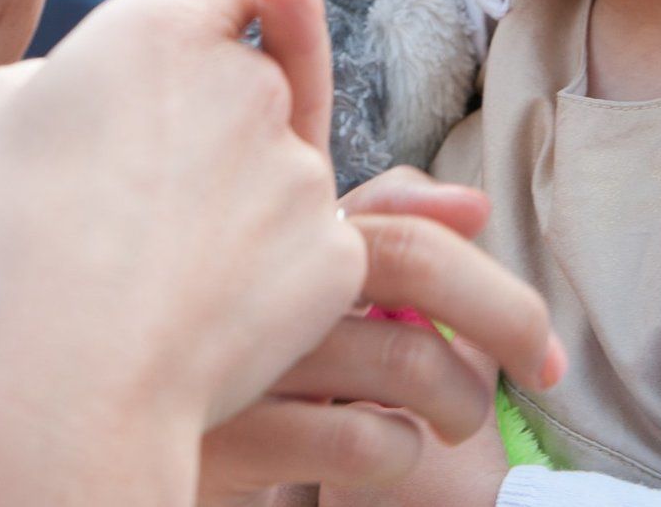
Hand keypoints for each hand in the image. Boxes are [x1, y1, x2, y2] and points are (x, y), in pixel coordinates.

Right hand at [0, 0, 453, 505]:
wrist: (50, 391)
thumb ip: (70, 80)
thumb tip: (107, 96)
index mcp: (160, 25)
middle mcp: (247, 81)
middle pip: (252, 89)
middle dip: (199, 140)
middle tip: (110, 212)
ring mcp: (298, 166)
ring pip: (271, 176)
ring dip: (215, 213)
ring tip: (127, 275)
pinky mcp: (331, 252)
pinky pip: (300, 249)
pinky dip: (252, 277)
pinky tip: (185, 313)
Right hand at [197, 168, 560, 504]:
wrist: (116, 425)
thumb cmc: (231, 356)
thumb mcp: (298, 282)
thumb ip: (377, 226)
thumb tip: (475, 207)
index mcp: (274, 227)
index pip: (397, 215)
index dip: (474, 249)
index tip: (532, 322)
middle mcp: (253, 275)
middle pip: (413, 261)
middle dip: (507, 313)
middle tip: (544, 366)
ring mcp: (238, 356)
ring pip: (406, 357)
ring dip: (460, 401)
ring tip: (452, 423)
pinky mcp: (230, 438)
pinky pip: (365, 439)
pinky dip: (400, 451)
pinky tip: (385, 452)